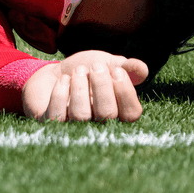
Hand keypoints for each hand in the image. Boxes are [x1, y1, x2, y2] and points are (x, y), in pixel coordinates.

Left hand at [22, 50, 148, 121]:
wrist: (56, 73)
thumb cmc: (88, 72)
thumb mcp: (109, 65)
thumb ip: (127, 67)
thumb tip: (141, 69)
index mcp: (118, 113)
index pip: (131, 113)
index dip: (126, 92)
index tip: (116, 71)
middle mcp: (99, 125)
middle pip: (106, 114)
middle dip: (102, 86)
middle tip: (96, 66)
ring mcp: (75, 127)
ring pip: (81, 115)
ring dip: (80, 88)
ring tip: (79, 71)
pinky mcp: (52, 125)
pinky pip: (57, 114)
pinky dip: (60, 93)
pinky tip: (63, 80)